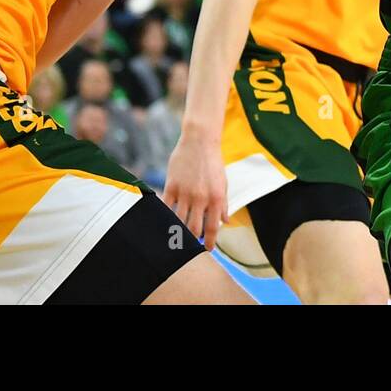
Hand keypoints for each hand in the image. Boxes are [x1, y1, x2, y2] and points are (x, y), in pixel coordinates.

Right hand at [162, 131, 227, 249]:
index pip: (213, 229)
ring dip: (178, 231)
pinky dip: (165, 216)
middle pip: (193, 230)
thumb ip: (224, 204)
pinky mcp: (171, 186)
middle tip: (190, 244)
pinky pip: (165, 207)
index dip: (209, 244)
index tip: (207, 250)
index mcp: (217, 198)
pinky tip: (165, 220)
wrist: (199, 140)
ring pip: (178, 221)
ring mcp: (185, 193)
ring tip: (177, 235)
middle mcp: (201, 198)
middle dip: (192, 241)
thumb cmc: (213, 162)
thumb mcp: (223, 183)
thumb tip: (225, 222)